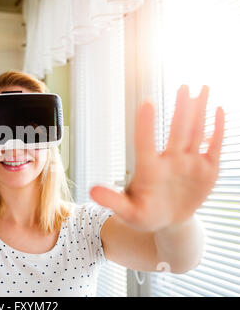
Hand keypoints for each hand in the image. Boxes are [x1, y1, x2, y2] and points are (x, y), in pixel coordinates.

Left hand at [90, 85, 224, 231]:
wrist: (168, 222)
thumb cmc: (144, 214)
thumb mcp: (128, 212)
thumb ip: (113, 201)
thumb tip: (91, 191)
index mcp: (149, 169)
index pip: (145, 144)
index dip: (146, 126)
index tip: (146, 103)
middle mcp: (170, 161)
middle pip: (177, 132)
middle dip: (182, 110)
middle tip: (184, 87)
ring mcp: (188, 164)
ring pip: (196, 133)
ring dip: (199, 112)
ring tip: (203, 89)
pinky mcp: (206, 170)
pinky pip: (213, 147)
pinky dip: (217, 130)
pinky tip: (219, 111)